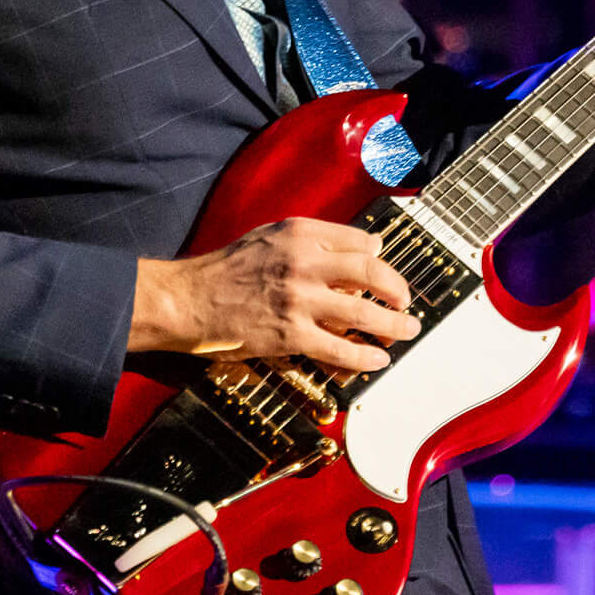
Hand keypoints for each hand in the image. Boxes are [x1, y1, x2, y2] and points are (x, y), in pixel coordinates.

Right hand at [132, 219, 420, 374]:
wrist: (188, 300)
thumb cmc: (224, 269)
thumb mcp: (269, 237)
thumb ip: (311, 241)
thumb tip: (358, 250)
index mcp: (301, 234)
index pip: (360, 241)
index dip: (381, 258)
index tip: (386, 270)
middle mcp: (304, 262)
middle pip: (372, 272)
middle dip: (398, 289)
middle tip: (406, 301)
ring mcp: (299, 299)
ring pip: (364, 312)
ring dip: (393, 325)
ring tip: (406, 330)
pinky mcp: (291, 334)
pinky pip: (340, 349)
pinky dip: (365, 357)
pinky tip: (377, 360)